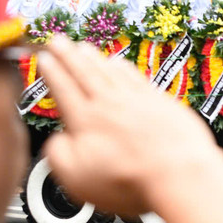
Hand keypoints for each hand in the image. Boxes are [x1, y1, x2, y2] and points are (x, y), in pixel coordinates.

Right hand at [35, 39, 222, 216]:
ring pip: (109, 71)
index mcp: (85, 121)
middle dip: (67, 55)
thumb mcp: (76, 179)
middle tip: (57, 41)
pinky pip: (135, 76)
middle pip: (83, 73)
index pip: (63, 89)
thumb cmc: (129, 181)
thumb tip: (56, 141)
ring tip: (82, 47)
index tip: (43, 59)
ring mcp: (137, 100)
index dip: (51, 73)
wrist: (179, 173)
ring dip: (92, 57)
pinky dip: (123, 66)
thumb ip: (58, 156)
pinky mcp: (161, 102)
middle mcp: (109, 104)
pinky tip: (119, 62)